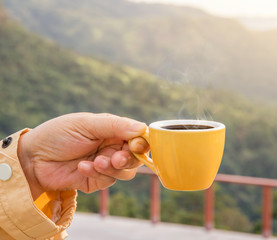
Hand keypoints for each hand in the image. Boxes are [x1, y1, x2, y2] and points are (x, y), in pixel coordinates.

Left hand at [18, 113, 148, 199]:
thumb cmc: (58, 134)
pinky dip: (97, 174)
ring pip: (126, 172)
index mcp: (113, 130)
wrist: (33, 158)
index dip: (141, 142)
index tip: (135, 145)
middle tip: (115, 159)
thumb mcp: (87, 124)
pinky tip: (82, 167)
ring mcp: (106, 165)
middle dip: (128, 159)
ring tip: (95, 163)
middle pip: (136, 157)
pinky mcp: (96, 180)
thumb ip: (115, 126)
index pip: (138, 137)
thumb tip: (142, 128)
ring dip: (113, 168)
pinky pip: (109, 181)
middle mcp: (112, 147)